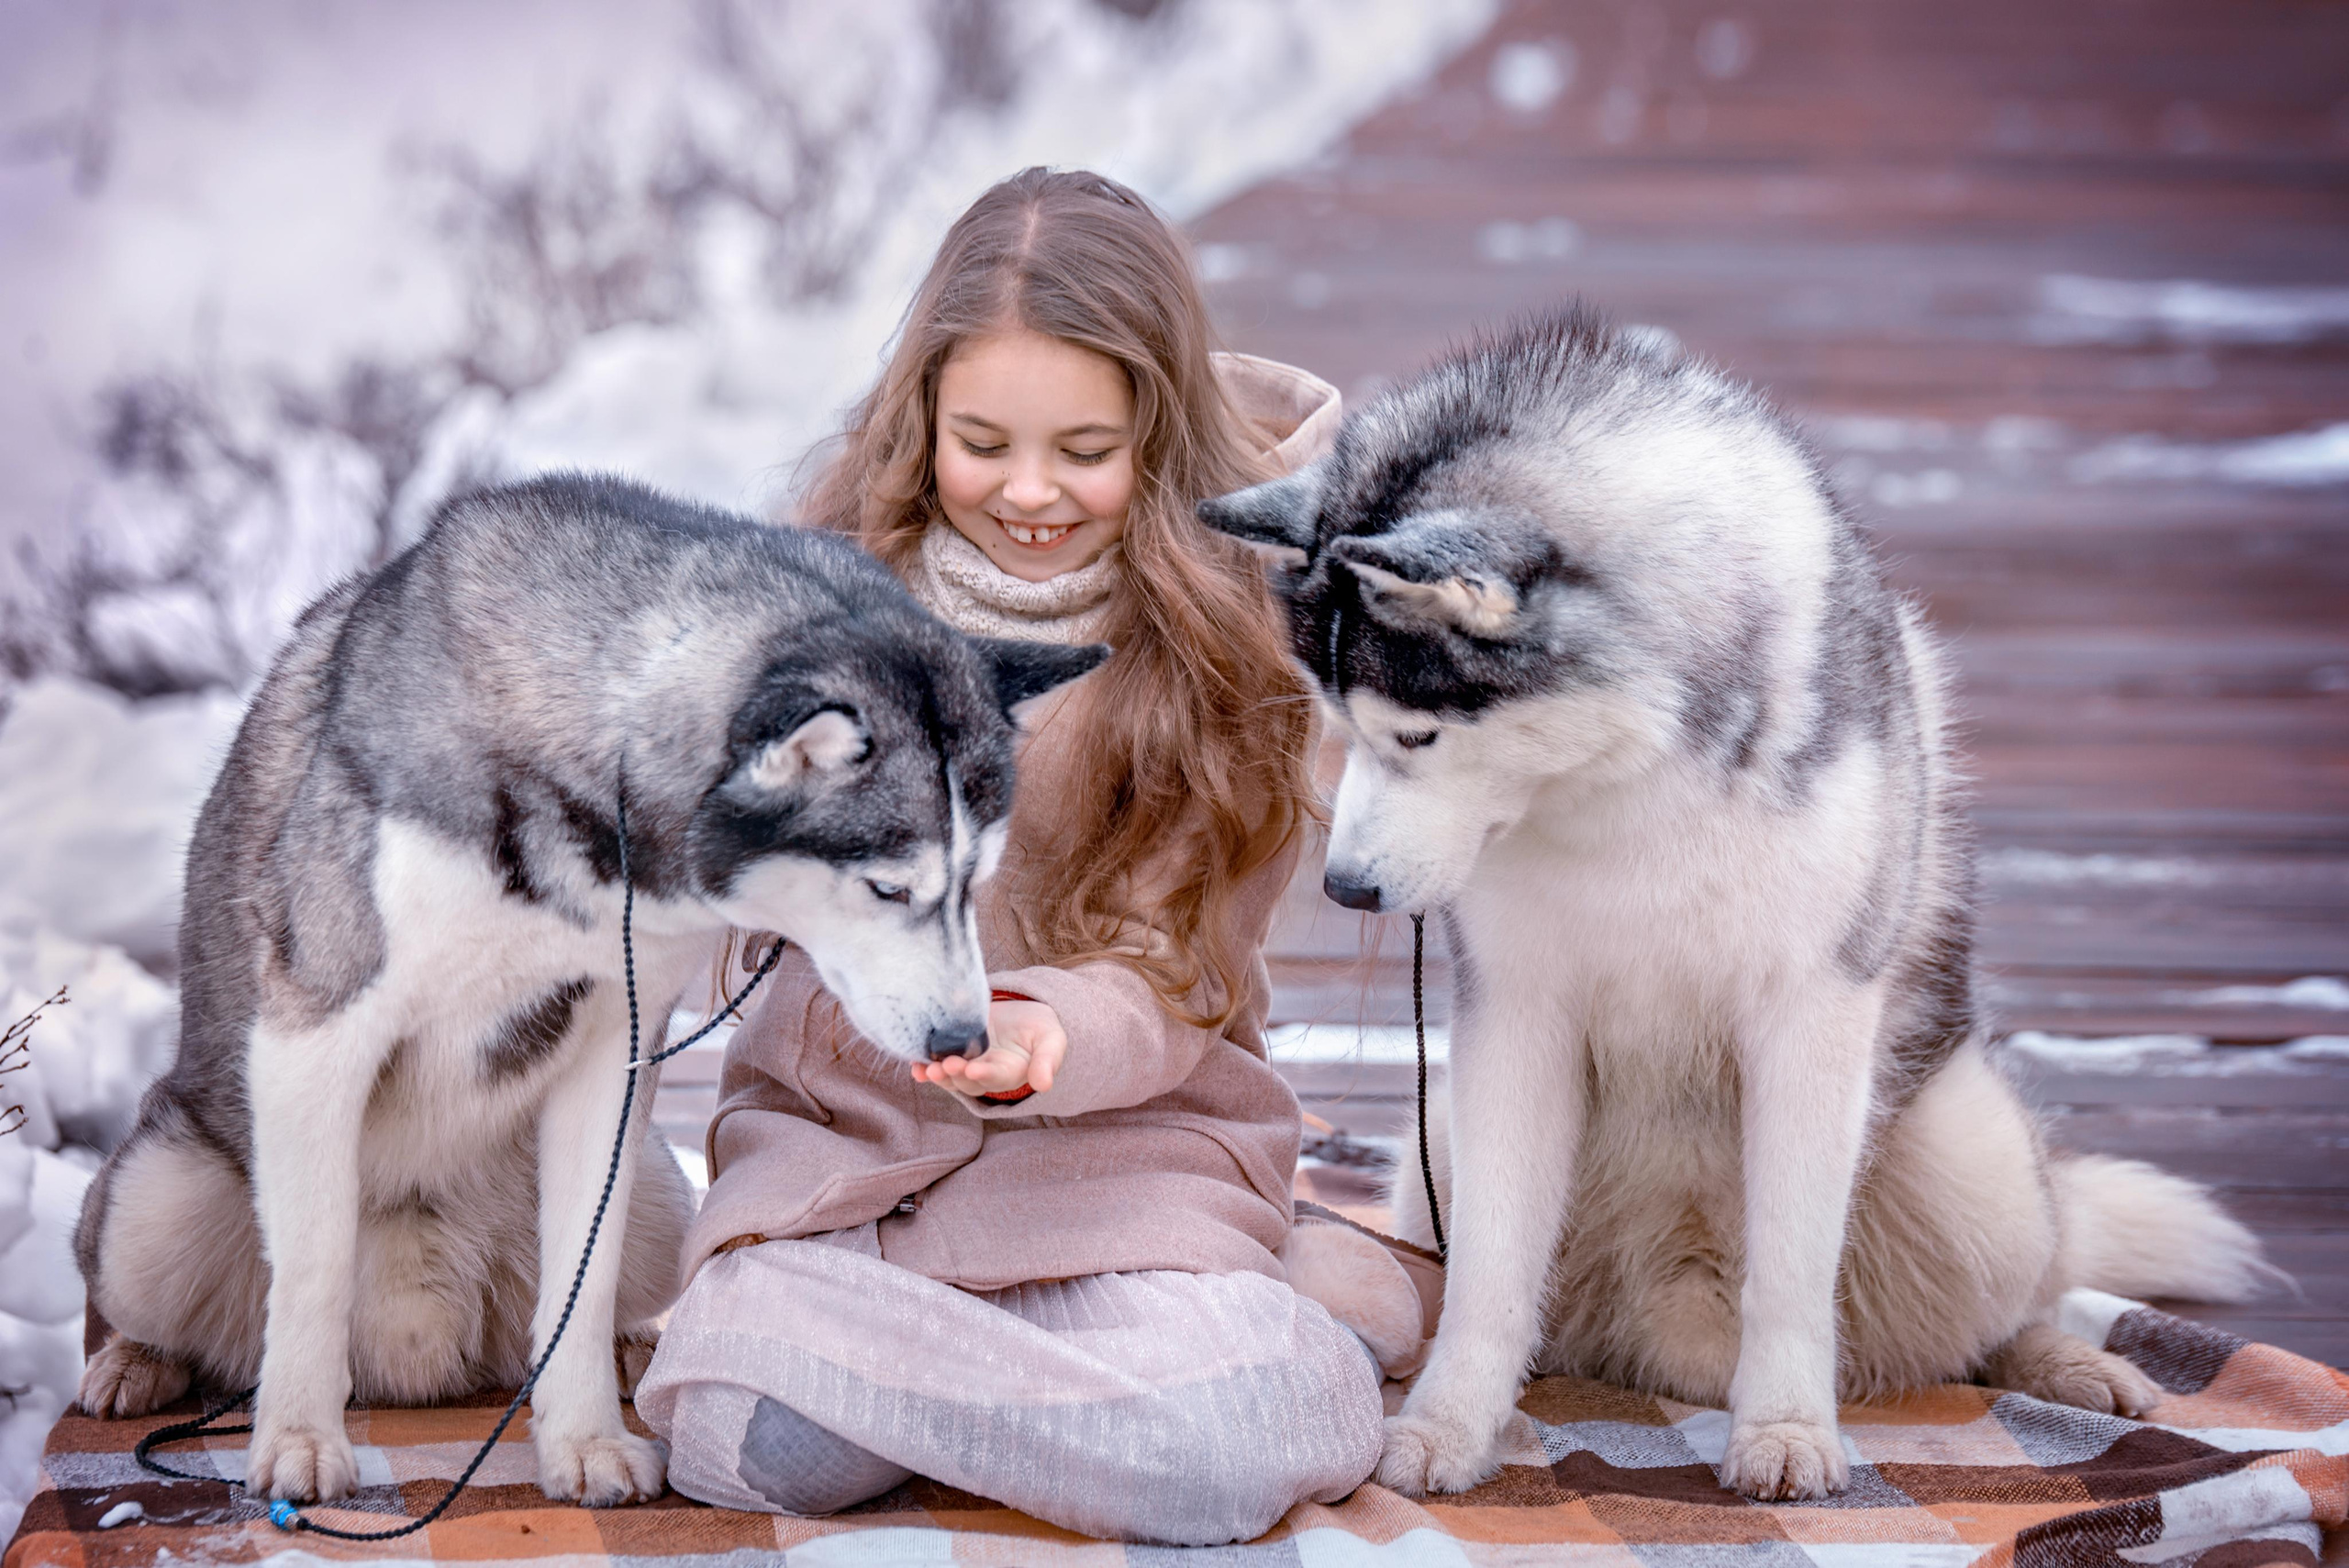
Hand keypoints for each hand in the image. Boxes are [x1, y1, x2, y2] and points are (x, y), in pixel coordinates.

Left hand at [909, 997, 1066, 1098]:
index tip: (974, 1069)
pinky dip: (925, 1068)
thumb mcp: (1052, 1041)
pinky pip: (938, 1065)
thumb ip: (1047, 1061)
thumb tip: (1044, 1085)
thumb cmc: (1041, 1030)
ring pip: (951, 1077)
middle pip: (968, 1081)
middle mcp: (987, 1073)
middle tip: (947, 1064)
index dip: (985, 1075)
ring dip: (938, 1075)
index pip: (997, 1077)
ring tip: (927, 1070)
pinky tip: (915, 1067)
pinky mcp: (955, 1053)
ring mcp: (969, 1064)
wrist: (1025, 1016)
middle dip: (956, 1075)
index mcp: (1011, 1072)